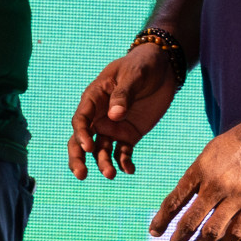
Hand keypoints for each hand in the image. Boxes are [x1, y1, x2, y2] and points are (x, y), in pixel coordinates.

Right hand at [68, 44, 177, 179]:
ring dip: (103, 163)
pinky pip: (122, 152)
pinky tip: (130, 170)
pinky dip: (124, 163)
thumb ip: (124, 95)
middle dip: (78, 157)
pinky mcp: (129, 135)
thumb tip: (115, 116)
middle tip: (81, 175)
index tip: (88, 147)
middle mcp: (99, 116)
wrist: (162, 68)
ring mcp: (113, 127)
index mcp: (94, 98)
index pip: (81, 120)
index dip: (81, 134)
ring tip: (112, 175)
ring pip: (100, 150)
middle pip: (82, 139)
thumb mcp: (134, 75)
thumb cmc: (142, 66)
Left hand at [151, 112, 240, 240]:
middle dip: (178, 238)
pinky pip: (238, 230)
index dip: (162, 219)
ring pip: (213, 230)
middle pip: (191, 220)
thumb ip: (195, 179)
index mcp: (198, 171)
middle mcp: (215, 185)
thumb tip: (183, 202)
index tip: (154, 231)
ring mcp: (237, 196)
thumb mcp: (206, 156)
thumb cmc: (232, 147)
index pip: (174, 201)